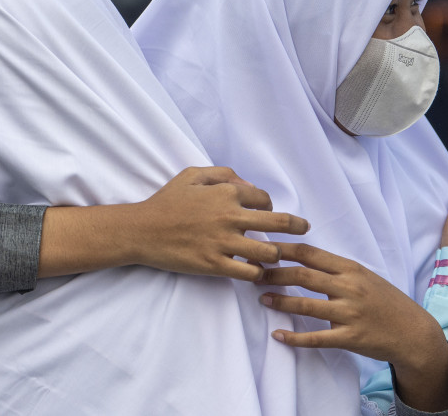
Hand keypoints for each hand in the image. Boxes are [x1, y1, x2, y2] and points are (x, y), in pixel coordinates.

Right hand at [128, 167, 308, 280]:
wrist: (142, 230)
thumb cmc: (167, 201)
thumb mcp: (193, 175)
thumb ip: (224, 175)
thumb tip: (249, 185)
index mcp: (227, 193)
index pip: (264, 199)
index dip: (270, 205)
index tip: (267, 212)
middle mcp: (230, 216)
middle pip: (279, 223)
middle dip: (297, 226)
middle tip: (305, 229)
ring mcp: (224, 243)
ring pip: (268, 252)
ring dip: (275, 254)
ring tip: (274, 256)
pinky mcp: (215, 265)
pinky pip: (249, 272)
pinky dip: (257, 273)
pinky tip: (255, 272)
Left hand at [258, 242, 447, 410]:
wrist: (413, 332)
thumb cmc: (384, 301)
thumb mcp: (364, 276)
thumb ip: (336, 268)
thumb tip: (302, 257)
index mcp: (351, 269)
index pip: (311, 253)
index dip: (284, 250)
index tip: (264, 248)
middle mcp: (349, 288)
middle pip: (303, 275)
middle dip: (274, 273)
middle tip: (254, 272)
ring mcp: (349, 314)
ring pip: (306, 305)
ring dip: (280, 301)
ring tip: (261, 298)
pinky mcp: (350, 338)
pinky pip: (317, 338)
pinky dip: (294, 337)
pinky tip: (279, 334)